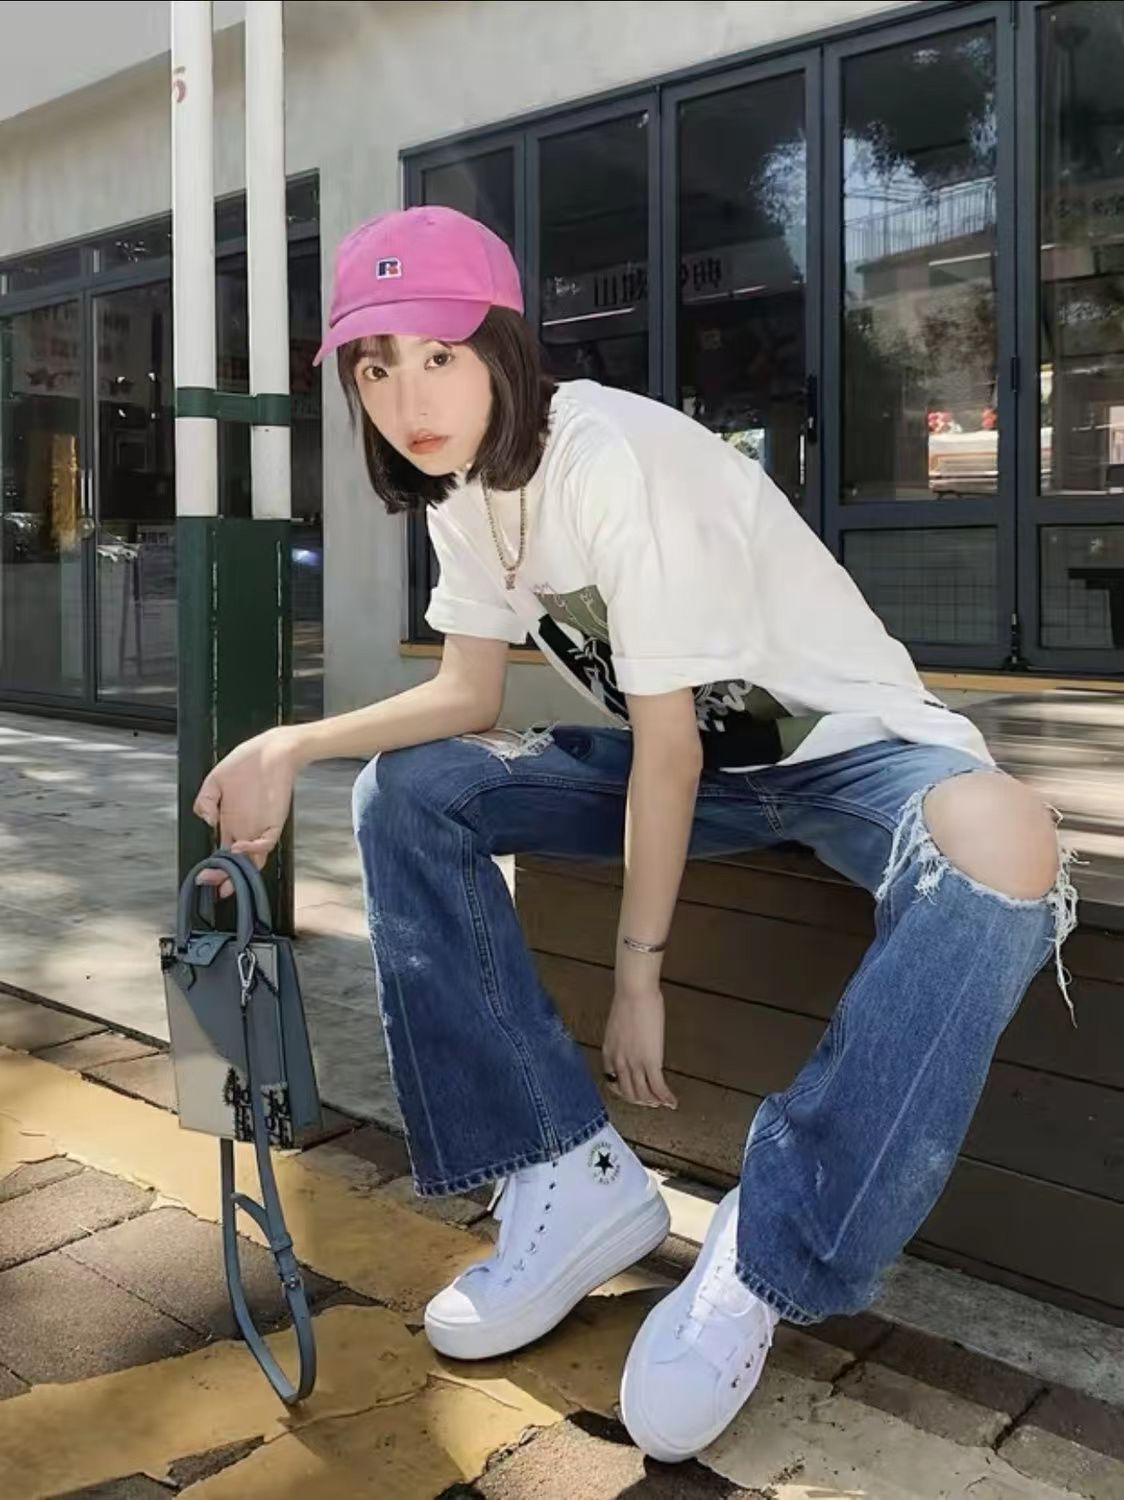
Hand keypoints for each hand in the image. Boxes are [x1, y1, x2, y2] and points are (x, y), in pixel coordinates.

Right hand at [192, 727, 299, 895]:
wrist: (272, 750)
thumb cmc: (246, 762)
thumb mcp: (215, 780)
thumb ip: (205, 801)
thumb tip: (208, 821)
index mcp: (230, 821)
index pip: (223, 853)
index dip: (216, 868)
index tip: (203, 877)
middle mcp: (245, 828)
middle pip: (237, 862)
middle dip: (224, 877)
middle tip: (213, 884)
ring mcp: (260, 826)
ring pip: (252, 858)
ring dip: (239, 868)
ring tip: (226, 872)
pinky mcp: (275, 821)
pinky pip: (267, 842)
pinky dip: (254, 849)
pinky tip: (240, 847)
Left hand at [602, 982, 677, 1109]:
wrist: (635, 992)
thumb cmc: (628, 1001)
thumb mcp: (618, 1025)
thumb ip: (622, 1038)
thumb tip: (632, 1041)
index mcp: (609, 1053)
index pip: (613, 1082)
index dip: (624, 1092)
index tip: (634, 1094)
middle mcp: (619, 1062)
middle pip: (628, 1093)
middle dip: (641, 1101)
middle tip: (651, 1102)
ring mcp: (634, 1063)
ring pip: (643, 1094)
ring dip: (654, 1102)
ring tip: (663, 1102)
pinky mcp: (650, 1061)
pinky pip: (658, 1087)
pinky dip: (666, 1098)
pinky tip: (672, 1101)